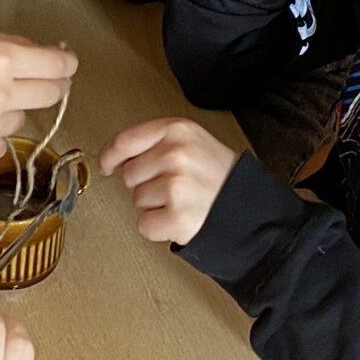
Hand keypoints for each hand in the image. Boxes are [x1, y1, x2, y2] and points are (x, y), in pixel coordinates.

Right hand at [0, 29, 77, 166]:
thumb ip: (8, 46)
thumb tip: (47, 54)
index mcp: (0, 57)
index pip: (58, 65)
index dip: (65, 63)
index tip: (64, 64)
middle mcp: (1, 93)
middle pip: (52, 94)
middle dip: (49, 86)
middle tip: (33, 82)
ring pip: (22, 120)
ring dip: (10, 111)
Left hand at [99, 117, 237, 245]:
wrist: (252, 209)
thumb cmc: (221, 177)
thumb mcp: (193, 142)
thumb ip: (158, 142)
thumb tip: (117, 156)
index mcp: (178, 131)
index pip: (125, 141)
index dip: (110, 156)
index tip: (107, 164)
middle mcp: (176, 154)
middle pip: (129, 175)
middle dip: (146, 184)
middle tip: (175, 187)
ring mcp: (177, 186)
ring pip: (137, 200)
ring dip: (154, 207)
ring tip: (182, 202)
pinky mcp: (178, 216)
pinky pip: (145, 225)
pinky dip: (159, 228)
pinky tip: (180, 218)